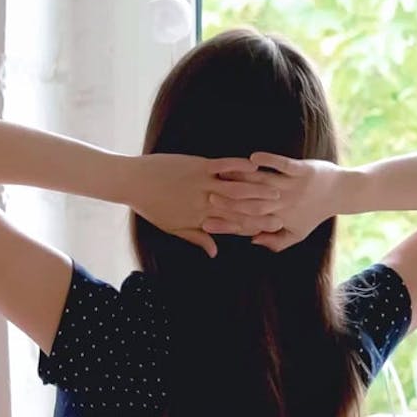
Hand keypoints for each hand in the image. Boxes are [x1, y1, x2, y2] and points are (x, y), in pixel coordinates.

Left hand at [122, 153, 277, 256]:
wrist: (133, 182)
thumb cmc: (151, 206)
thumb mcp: (173, 227)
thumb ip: (197, 238)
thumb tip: (215, 252)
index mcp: (201, 219)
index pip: (233, 225)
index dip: (255, 226)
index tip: (274, 227)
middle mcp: (205, 202)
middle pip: (239, 207)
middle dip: (263, 207)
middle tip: (283, 207)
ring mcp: (202, 183)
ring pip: (235, 187)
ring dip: (257, 188)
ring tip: (276, 187)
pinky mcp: (197, 166)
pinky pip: (222, 166)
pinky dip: (238, 165)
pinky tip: (254, 164)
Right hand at [201, 152, 346, 252]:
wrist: (342, 192)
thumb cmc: (315, 213)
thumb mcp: (296, 233)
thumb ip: (274, 241)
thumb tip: (252, 240)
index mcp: (281, 219)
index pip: (250, 223)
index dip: (229, 223)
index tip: (208, 222)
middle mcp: (285, 203)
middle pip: (253, 203)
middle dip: (230, 201)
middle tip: (208, 197)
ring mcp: (294, 185)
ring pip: (264, 184)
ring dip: (243, 180)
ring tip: (222, 176)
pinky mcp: (303, 170)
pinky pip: (283, 165)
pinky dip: (269, 161)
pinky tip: (252, 158)